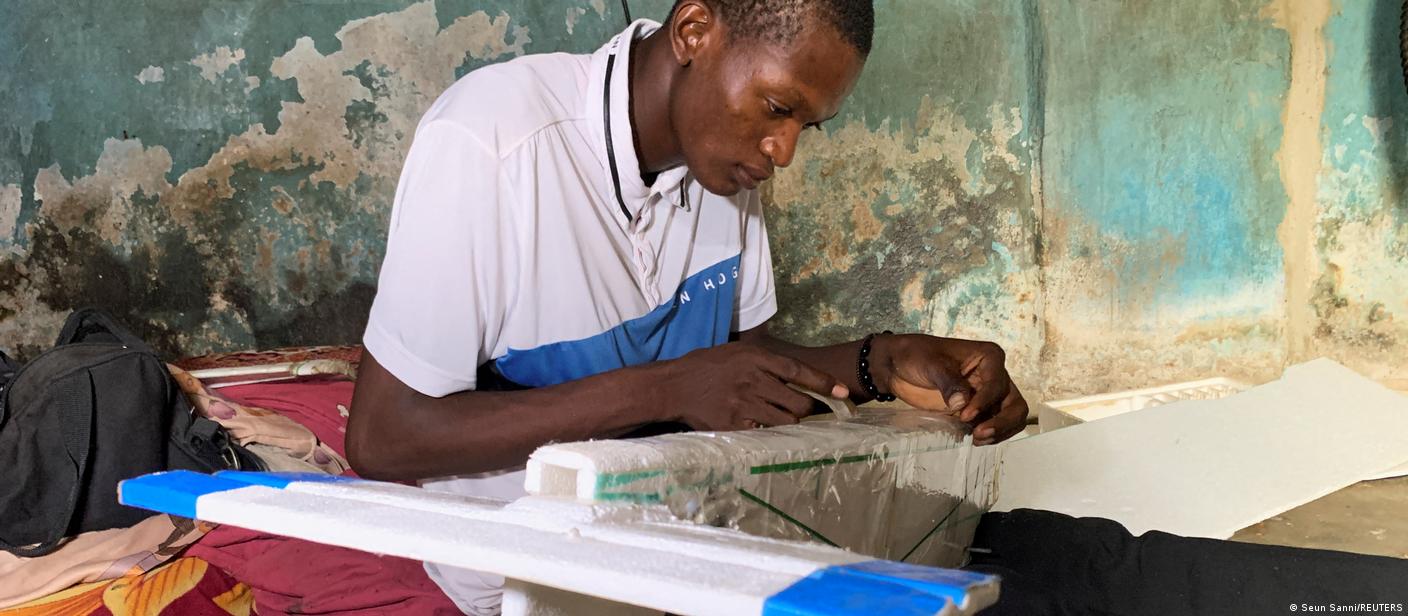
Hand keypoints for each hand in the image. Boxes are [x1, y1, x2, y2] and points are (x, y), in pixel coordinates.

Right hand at [653, 343, 848, 431]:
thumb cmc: (706, 366)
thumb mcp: (736, 352)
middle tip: (809, 411)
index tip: (843, 393)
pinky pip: (765, 433)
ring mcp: (744, 404)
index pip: (798, 371)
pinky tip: (761, 426)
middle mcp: (752, 380)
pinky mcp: (735, 425)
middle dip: (809, 409)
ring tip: (783, 418)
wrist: (674, 386)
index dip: (824, 382)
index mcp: (755, 358)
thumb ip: (764, 361)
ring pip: (786, 421)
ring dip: (790, 422)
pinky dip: (769, 432)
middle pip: (798, 402)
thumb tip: (796, 375)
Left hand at [870, 334, 1027, 444]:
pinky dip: (991, 435)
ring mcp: (989, 395)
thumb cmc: (916, 356)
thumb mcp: (931, 364)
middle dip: (1002, 422)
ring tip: (976, 439)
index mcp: (989, 357)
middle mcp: (995, 376)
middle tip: (978, 434)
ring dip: (999, 432)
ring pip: (1011, 418)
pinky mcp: (979, 411)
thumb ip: (948, 383)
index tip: (964, 415)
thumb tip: (962, 404)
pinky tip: (973, 439)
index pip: (997, 384)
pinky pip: (995, 426)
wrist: (899, 366)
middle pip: (1015, 404)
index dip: (984, 402)